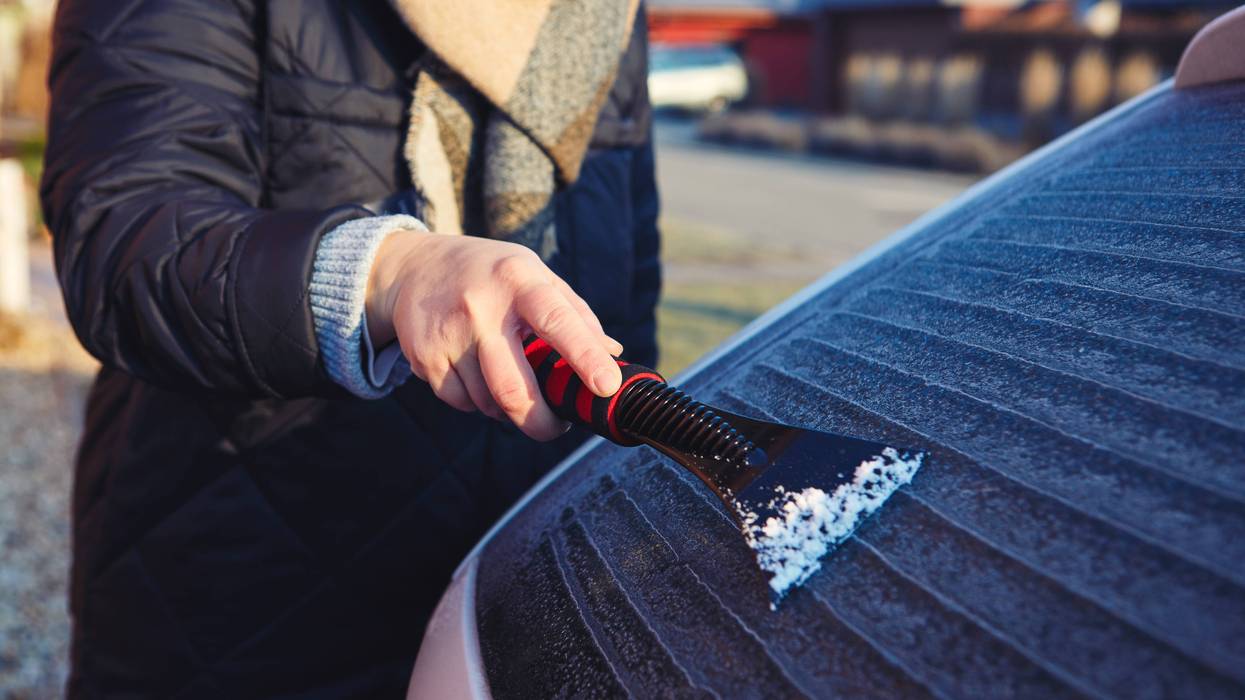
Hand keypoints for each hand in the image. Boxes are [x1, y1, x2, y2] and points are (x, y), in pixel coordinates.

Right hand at [365, 231, 623, 440]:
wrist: (414, 267)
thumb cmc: (491, 275)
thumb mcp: (534, 275)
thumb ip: (575, 314)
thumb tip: (612, 355)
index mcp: (519, 281)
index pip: (558, 322)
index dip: (585, 357)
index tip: (607, 386)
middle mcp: (481, 307)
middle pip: (514, 388)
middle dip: (541, 422)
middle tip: (556, 428)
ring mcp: (448, 334)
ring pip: (488, 402)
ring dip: (507, 409)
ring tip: (510, 384)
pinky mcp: (423, 356)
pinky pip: (461, 403)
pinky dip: (477, 403)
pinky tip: (477, 378)